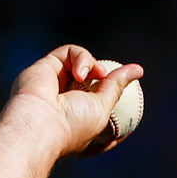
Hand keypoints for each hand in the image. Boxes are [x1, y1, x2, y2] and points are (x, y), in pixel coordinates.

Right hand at [9, 44, 143, 157]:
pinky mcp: (45, 67)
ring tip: (94, 74)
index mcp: (78, 121)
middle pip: (91, 81)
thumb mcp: (103, 108)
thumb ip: (117, 86)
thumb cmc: (73, 125)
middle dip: (102, 77)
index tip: (133, 102)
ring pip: (82, 64)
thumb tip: (137, 69)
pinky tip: (80, 72)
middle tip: (105, 78)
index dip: (114, 104)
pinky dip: (80, 58)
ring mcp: (55, 83)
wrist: (39, 123)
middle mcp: (64, 102)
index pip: (99, 108)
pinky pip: (68, 52)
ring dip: (91, 65)